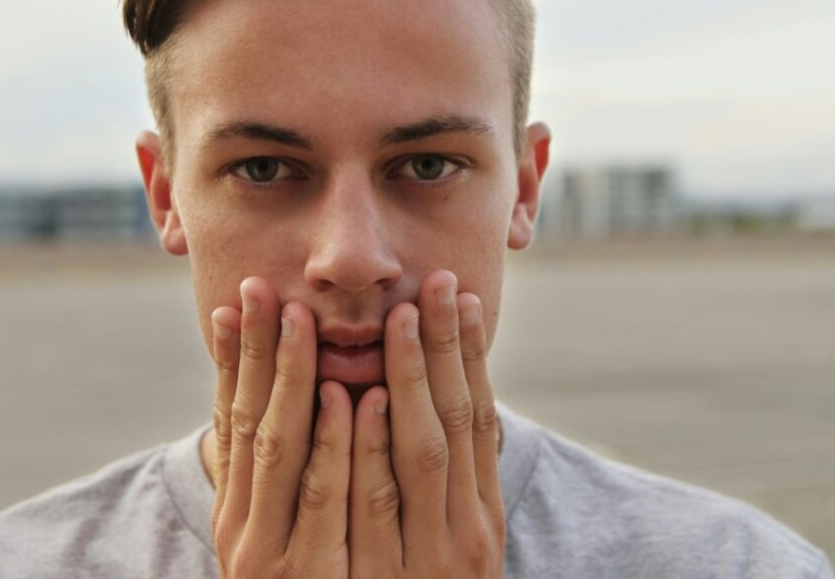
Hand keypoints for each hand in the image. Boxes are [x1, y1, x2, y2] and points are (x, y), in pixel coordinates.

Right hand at [209, 277, 352, 578]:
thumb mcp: (276, 538)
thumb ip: (269, 478)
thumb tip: (252, 402)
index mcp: (239, 525)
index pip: (233, 425)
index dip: (237, 362)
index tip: (238, 302)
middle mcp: (252, 543)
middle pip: (257, 430)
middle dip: (265, 358)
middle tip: (271, 292)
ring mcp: (293, 564)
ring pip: (295, 458)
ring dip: (303, 384)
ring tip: (309, 323)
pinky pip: (344, 500)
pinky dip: (347, 442)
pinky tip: (359, 395)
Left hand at [349, 270, 504, 578]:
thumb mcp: (445, 550)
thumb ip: (444, 489)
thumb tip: (440, 411)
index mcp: (480, 522)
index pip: (480, 422)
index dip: (470, 358)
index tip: (461, 298)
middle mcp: (464, 538)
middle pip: (456, 425)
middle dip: (445, 352)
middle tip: (436, 284)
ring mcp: (425, 561)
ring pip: (418, 454)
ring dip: (405, 382)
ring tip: (399, 319)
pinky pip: (372, 503)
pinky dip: (364, 447)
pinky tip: (354, 398)